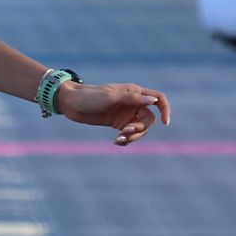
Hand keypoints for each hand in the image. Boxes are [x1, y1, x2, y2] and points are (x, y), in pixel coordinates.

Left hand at [56, 80, 171, 145]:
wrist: (69, 103)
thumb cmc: (89, 96)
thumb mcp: (110, 97)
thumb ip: (131, 99)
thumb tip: (153, 100)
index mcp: (134, 93)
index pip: (158, 99)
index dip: (165, 109)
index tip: (165, 123)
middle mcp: (132, 103)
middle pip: (149, 119)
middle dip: (140, 128)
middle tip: (125, 132)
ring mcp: (125, 114)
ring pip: (140, 129)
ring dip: (133, 136)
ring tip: (118, 139)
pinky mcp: (118, 123)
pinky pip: (129, 134)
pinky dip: (126, 140)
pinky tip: (116, 142)